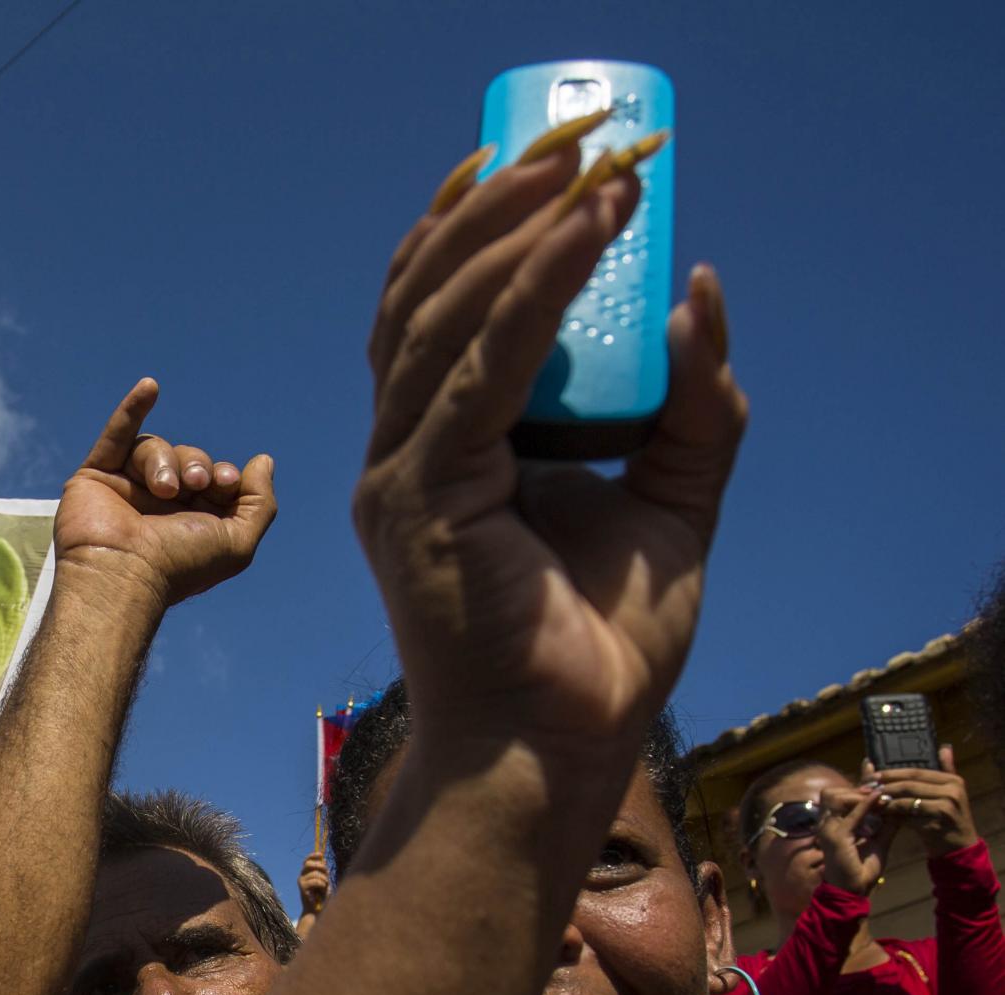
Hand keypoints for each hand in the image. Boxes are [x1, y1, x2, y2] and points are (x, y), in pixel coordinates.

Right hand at [54, 380, 276, 610]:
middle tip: (194, 484)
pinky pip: (116, 434)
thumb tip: (262, 461)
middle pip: (188, 459)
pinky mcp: (96, 476)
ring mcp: (125, 488)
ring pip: (155, 449)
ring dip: (164, 462)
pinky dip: (132, 409)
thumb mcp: (237, 542)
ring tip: (163, 488)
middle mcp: (158, 503)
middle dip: (196, 465)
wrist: (122, 575)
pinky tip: (150, 387)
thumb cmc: (178, 566)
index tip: (225, 484)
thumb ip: (259, 503)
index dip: (225, 475)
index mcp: (189, 520)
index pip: (215, 479)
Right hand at [297, 851, 330, 915]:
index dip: (313, 856)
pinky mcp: (302, 888)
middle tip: (327, 873)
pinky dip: (322, 884)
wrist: (317, 910)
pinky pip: (315, 881)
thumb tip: (324, 860)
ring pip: (315, 873)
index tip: (321, 855)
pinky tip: (322, 890)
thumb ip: (323, 871)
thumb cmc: (322, 896)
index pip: (307, 860)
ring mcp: (301, 881)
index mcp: (307, 873)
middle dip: (320, 866)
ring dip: (324, 879)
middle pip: (308, 864)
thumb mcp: (324, 880)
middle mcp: (302, 876)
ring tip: (325, 886)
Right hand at [355, 136, 745, 794]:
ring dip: (513, 232)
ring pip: (437, 319)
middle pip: (420, 298)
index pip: (434, 316)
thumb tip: (700, 293)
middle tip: (570, 141)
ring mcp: (399, 474)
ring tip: (586, 171)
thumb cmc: (593, 653)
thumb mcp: (672, 507)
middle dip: (491, 208)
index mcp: (444, 454)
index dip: (474, 231)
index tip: (539, 160)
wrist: (552, 748)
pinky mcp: (420, 496)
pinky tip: (584, 238)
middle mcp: (403, 454)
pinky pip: (478, 369)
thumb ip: (692, 410)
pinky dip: (531, 295)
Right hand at [816, 785, 890, 894]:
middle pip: (833, 791)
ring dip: (858, 794)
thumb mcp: (880, 840)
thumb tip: (901, 804)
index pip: (842, 794)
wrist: (853, 893)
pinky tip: (879, 799)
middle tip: (880, 788)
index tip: (870, 765)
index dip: (857, 779)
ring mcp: (827, 830)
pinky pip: (849, 814)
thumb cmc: (862, 870)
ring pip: (835, 797)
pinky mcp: (835, 838)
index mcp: (834, 823)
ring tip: (879, 795)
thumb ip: (887, 822)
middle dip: (857, 787)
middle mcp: (826, 824)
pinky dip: (864, 804)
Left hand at [868, 749, 978, 855]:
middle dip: (884, 785)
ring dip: (884, 800)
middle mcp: (952, 790)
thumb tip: (943, 747)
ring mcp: (946, 805)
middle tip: (864, 788)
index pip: (916, 772)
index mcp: (953, 780)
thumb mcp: (948, 794)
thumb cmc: (946, 820)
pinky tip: (878, 814)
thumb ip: (943, 772)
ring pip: (906, 799)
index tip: (871, 776)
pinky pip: (907, 814)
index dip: (892, 773)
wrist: (958, 848)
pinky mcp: (938, 820)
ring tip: (867, 800)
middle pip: (909, 784)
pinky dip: (891, 813)